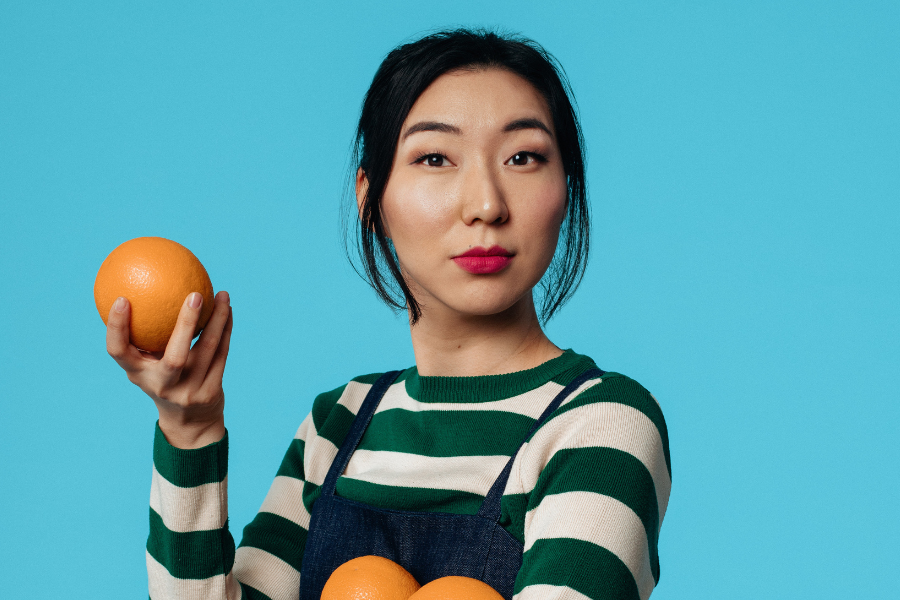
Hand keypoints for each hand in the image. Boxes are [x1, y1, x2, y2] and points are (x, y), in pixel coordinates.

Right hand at [106, 290, 232, 448]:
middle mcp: (162, 386)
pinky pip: (222, 354)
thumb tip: (143, 289)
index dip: (116, 327)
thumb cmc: (163, 380)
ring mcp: (189, 392)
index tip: (122, 299)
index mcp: (138, 375)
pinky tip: (228, 311)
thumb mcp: (147, 366)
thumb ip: (143, 338)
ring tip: (222, 295)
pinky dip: (225, 330)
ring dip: (218, 320)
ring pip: (208, 350)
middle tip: (195, 294)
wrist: (190, 423)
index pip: (118, 352)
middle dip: (186, 324)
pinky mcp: (211, 391)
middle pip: (175, 356)